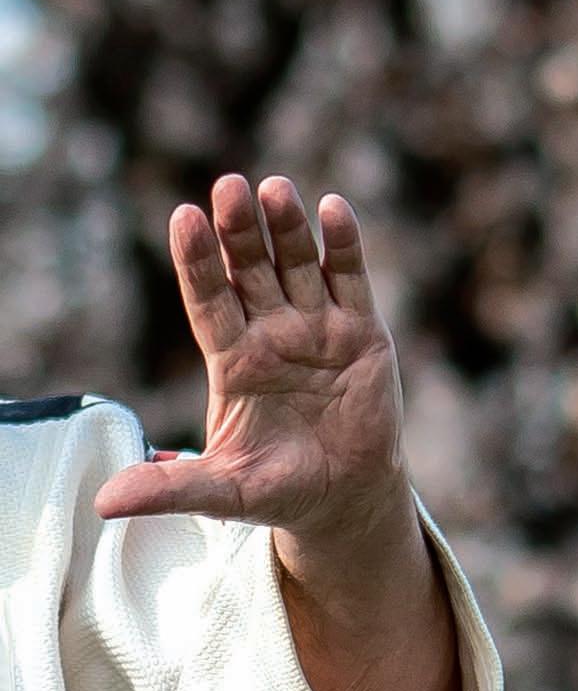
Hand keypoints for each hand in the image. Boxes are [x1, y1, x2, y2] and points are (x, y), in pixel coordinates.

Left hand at [95, 173, 406, 535]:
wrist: (346, 499)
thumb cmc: (279, 491)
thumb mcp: (222, 491)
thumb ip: (170, 487)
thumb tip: (103, 503)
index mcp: (233, 361)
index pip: (208, 300)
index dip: (196, 262)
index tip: (183, 217)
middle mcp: (271, 334)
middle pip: (249, 270)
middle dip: (239, 231)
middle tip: (229, 187)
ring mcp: (317, 329)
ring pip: (297, 266)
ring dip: (287, 227)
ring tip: (275, 190)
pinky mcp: (362, 333)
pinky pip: (350, 280)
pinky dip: (344, 245)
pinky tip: (334, 209)